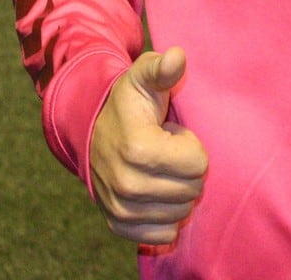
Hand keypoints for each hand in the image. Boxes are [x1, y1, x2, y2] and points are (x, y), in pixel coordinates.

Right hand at [89, 46, 208, 244]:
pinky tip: (154, 192)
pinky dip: (166, 215)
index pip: (199, 163)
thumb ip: (162, 68)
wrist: (92, 132)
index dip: (190, 145)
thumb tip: (177, 56)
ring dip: (175, 190)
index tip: (169, 134)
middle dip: (184, 168)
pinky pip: (164, 233)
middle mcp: (127, 185)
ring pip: (181, 212)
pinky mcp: (120, 226)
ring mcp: (122, 208)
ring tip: (156, 168)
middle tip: (163, 151)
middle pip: (192, 190)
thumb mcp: (143, 77)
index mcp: (139, 149)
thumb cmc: (128, 103)